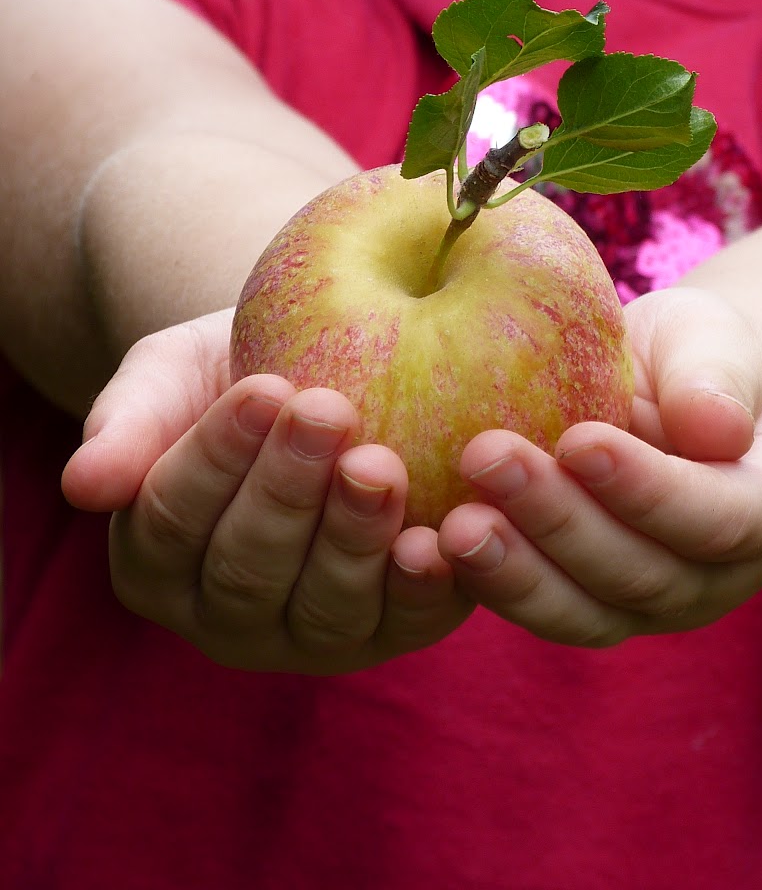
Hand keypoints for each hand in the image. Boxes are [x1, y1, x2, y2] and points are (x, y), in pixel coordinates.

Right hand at [61, 311, 472, 671]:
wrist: (331, 368)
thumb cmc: (236, 367)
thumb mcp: (172, 376)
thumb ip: (129, 423)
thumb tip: (84, 485)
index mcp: (156, 559)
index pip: (173, 518)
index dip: (216, 456)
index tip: (262, 388)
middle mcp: (225, 615)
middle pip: (247, 570)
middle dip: (288, 489)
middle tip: (328, 410)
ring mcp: (308, 634)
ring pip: (322, 609)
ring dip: (352, 538)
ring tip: (380, 466)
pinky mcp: (390, 631)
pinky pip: (403, 624)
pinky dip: (422, 590)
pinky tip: (436, 540)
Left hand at [432, 287, 761, 646]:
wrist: (670, 392)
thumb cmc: (699, 352)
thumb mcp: (719, 335)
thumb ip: (719, 373)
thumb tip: (717, 429)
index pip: (720, 515)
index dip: (649, 488)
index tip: (578, 440)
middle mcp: (722, 574)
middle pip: (644, 573)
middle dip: (560, 522)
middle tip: (485, 457)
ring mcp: (654, 602)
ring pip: (589, 613)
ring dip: (518, 572)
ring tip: (452, 525)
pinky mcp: (591, 606)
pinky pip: (544, 611)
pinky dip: (491, 586)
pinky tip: (429, 546)